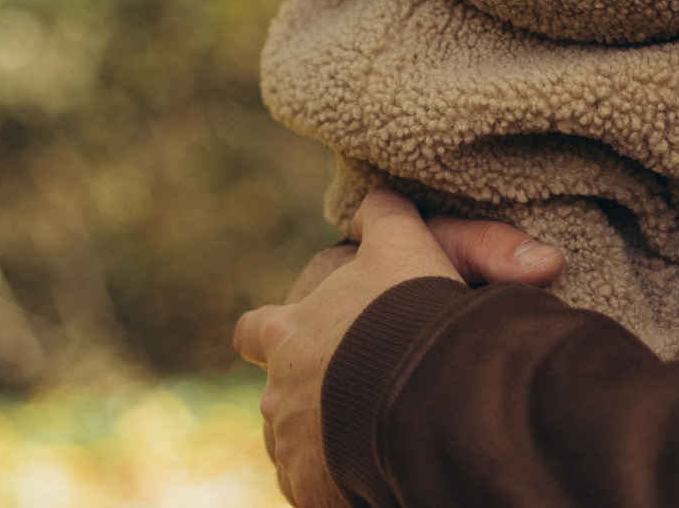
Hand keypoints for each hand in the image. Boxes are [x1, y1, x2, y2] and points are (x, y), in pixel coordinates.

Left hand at [233, 191, 563, 506]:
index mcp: (289, 334)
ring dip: (325, 447)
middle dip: (303, 403)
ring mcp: (294, 449)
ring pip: (298, 451)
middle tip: (345, 404)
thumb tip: (379, 200)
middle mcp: (279, 395)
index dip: (267, 336)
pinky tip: (373, 479)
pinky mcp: (316, 493)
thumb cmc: (409, 312)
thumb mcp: (405, 245)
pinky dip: (341, 487)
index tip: (277, 342)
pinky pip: (321, 495)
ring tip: (370, 444)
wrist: (423, 389)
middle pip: (277, 402)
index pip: (256, 331)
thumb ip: (387, 218)